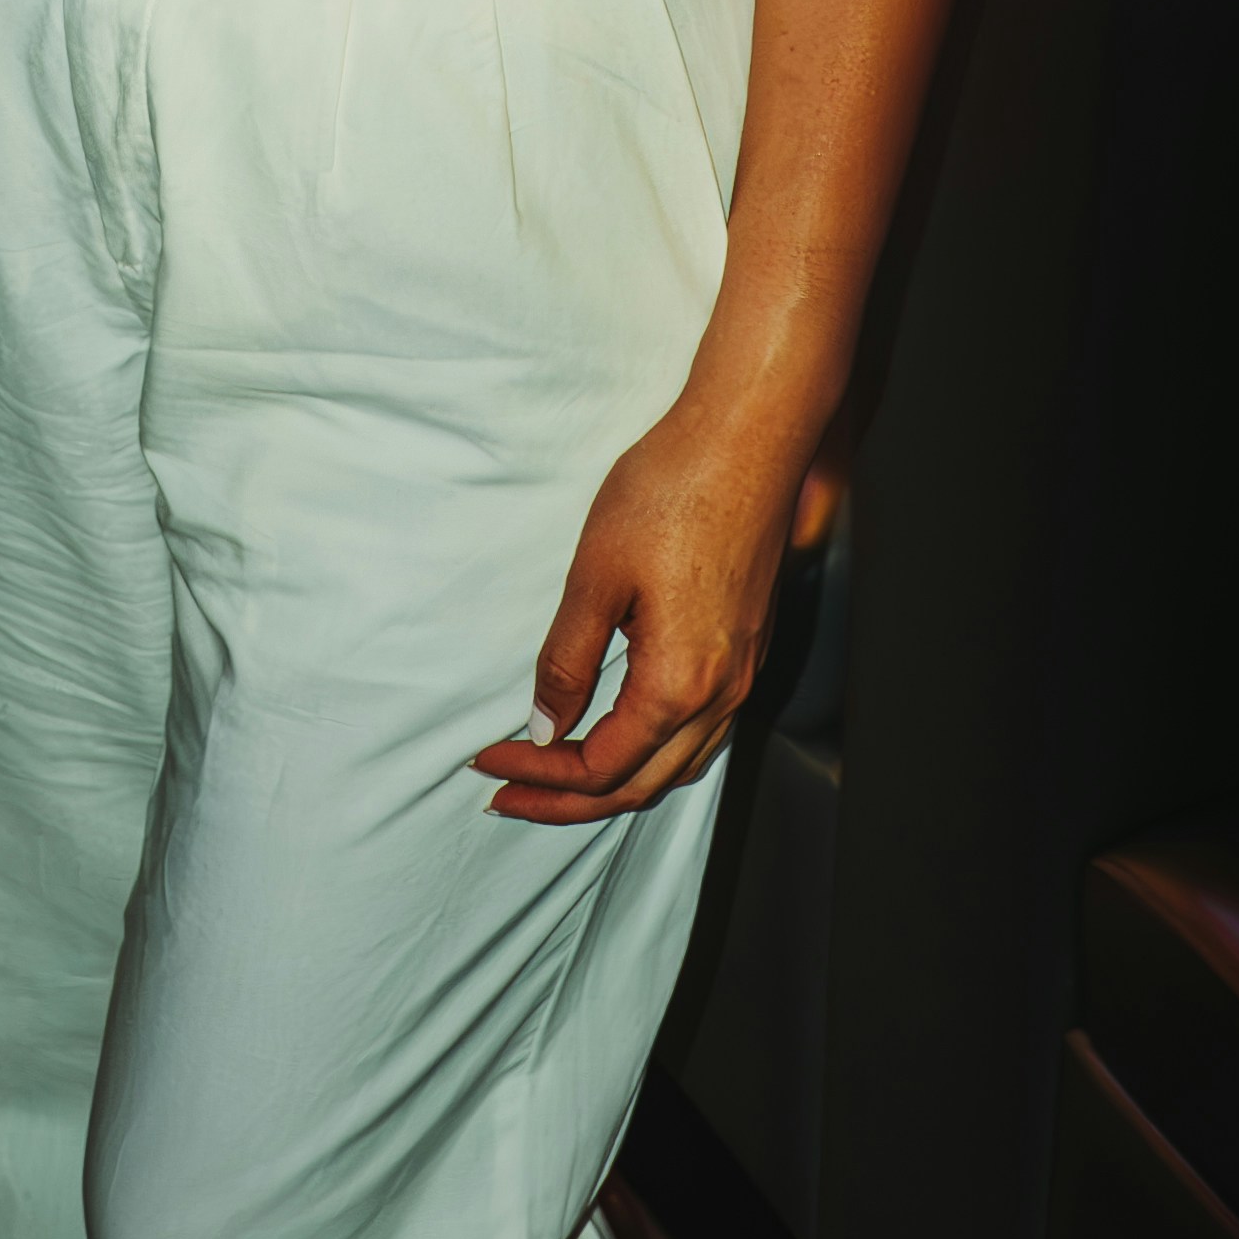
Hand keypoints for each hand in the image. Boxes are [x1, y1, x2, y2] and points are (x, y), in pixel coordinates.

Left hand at [476, 416, 836, 826]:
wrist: (748, 438)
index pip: (601, 766)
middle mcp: (721, 694)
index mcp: (679, 683)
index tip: (489, 762)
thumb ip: (568, 660)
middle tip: (507, 794)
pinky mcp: (747, 649)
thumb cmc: (672, 491)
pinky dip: (652, 754)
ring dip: (613, 783)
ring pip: (676, 766)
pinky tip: (621, 735)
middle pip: (639, 785)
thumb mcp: (597, 575)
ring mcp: (742, 674)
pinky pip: (701, 733)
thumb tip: (544, 726)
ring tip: (556, 779)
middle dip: (568, 799)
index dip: (540, 773)